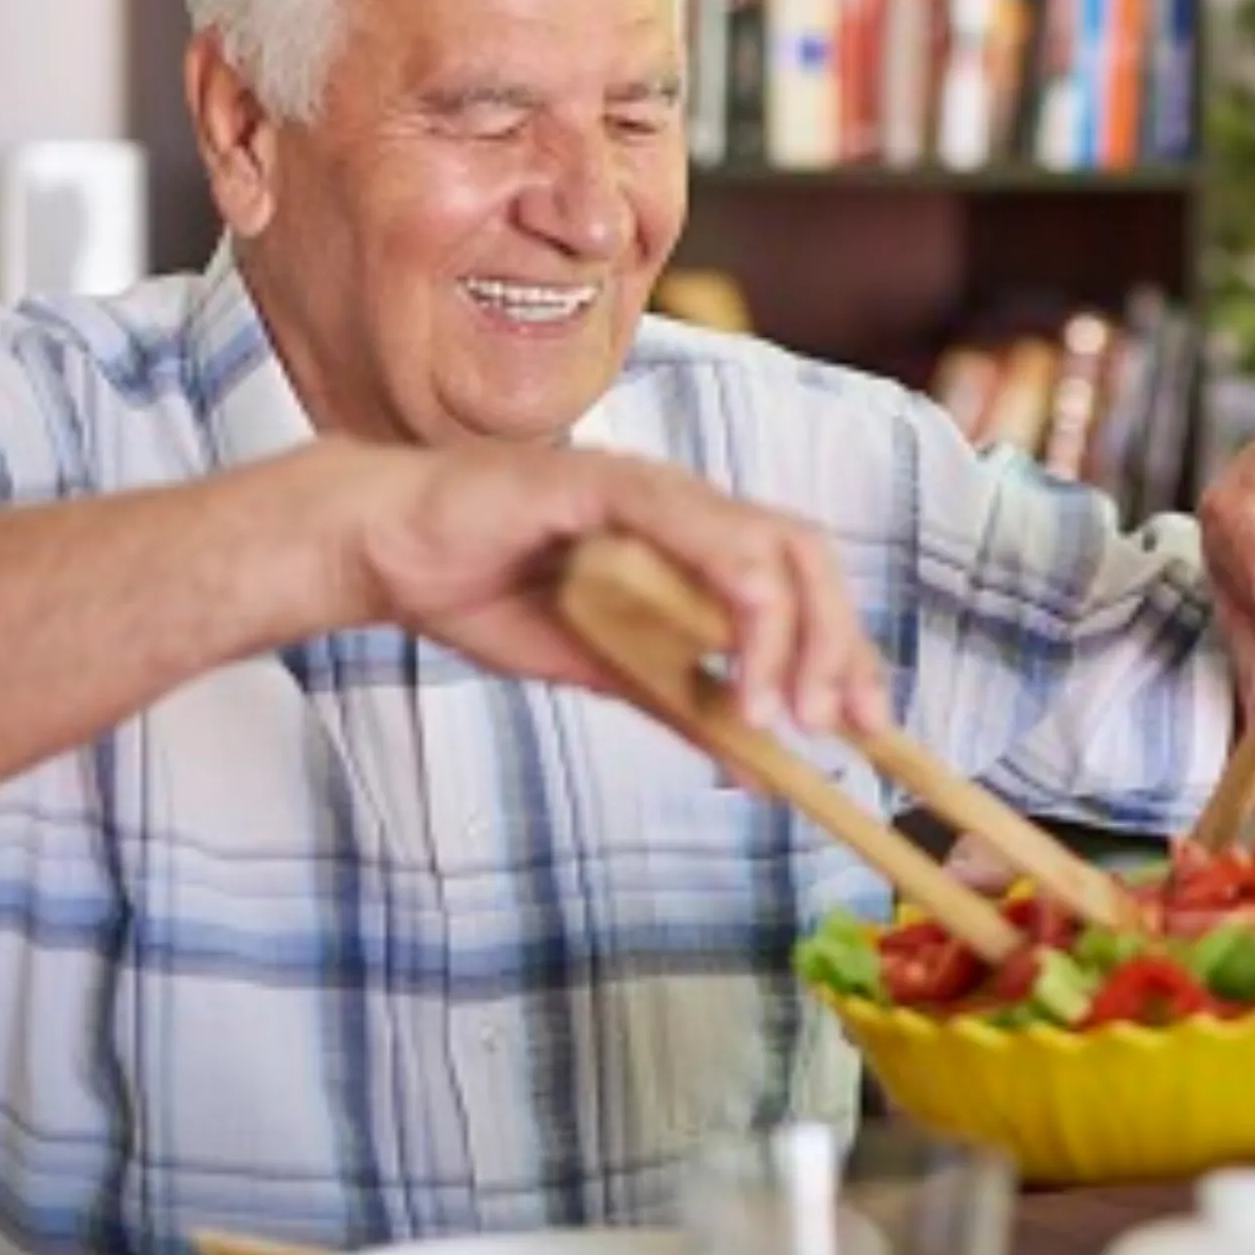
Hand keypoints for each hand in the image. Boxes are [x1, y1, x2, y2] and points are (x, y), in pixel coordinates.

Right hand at [323, 438, 888, 732]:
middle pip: (806, 553)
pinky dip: (728, 599)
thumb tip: (762, 770)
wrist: (385, 552)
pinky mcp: (602, 484)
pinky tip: (733, 667)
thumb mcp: (604, 671)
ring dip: (792, 635)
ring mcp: (648, 488)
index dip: (846, 645)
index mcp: (694, 540)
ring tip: (783, 716)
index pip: (801, 578)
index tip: (869, 723)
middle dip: (840, 642)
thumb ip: (681, 706)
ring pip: (765, 545)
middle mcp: (686, 505)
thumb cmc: (485, 594)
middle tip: (842, 726)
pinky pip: (690, 529)